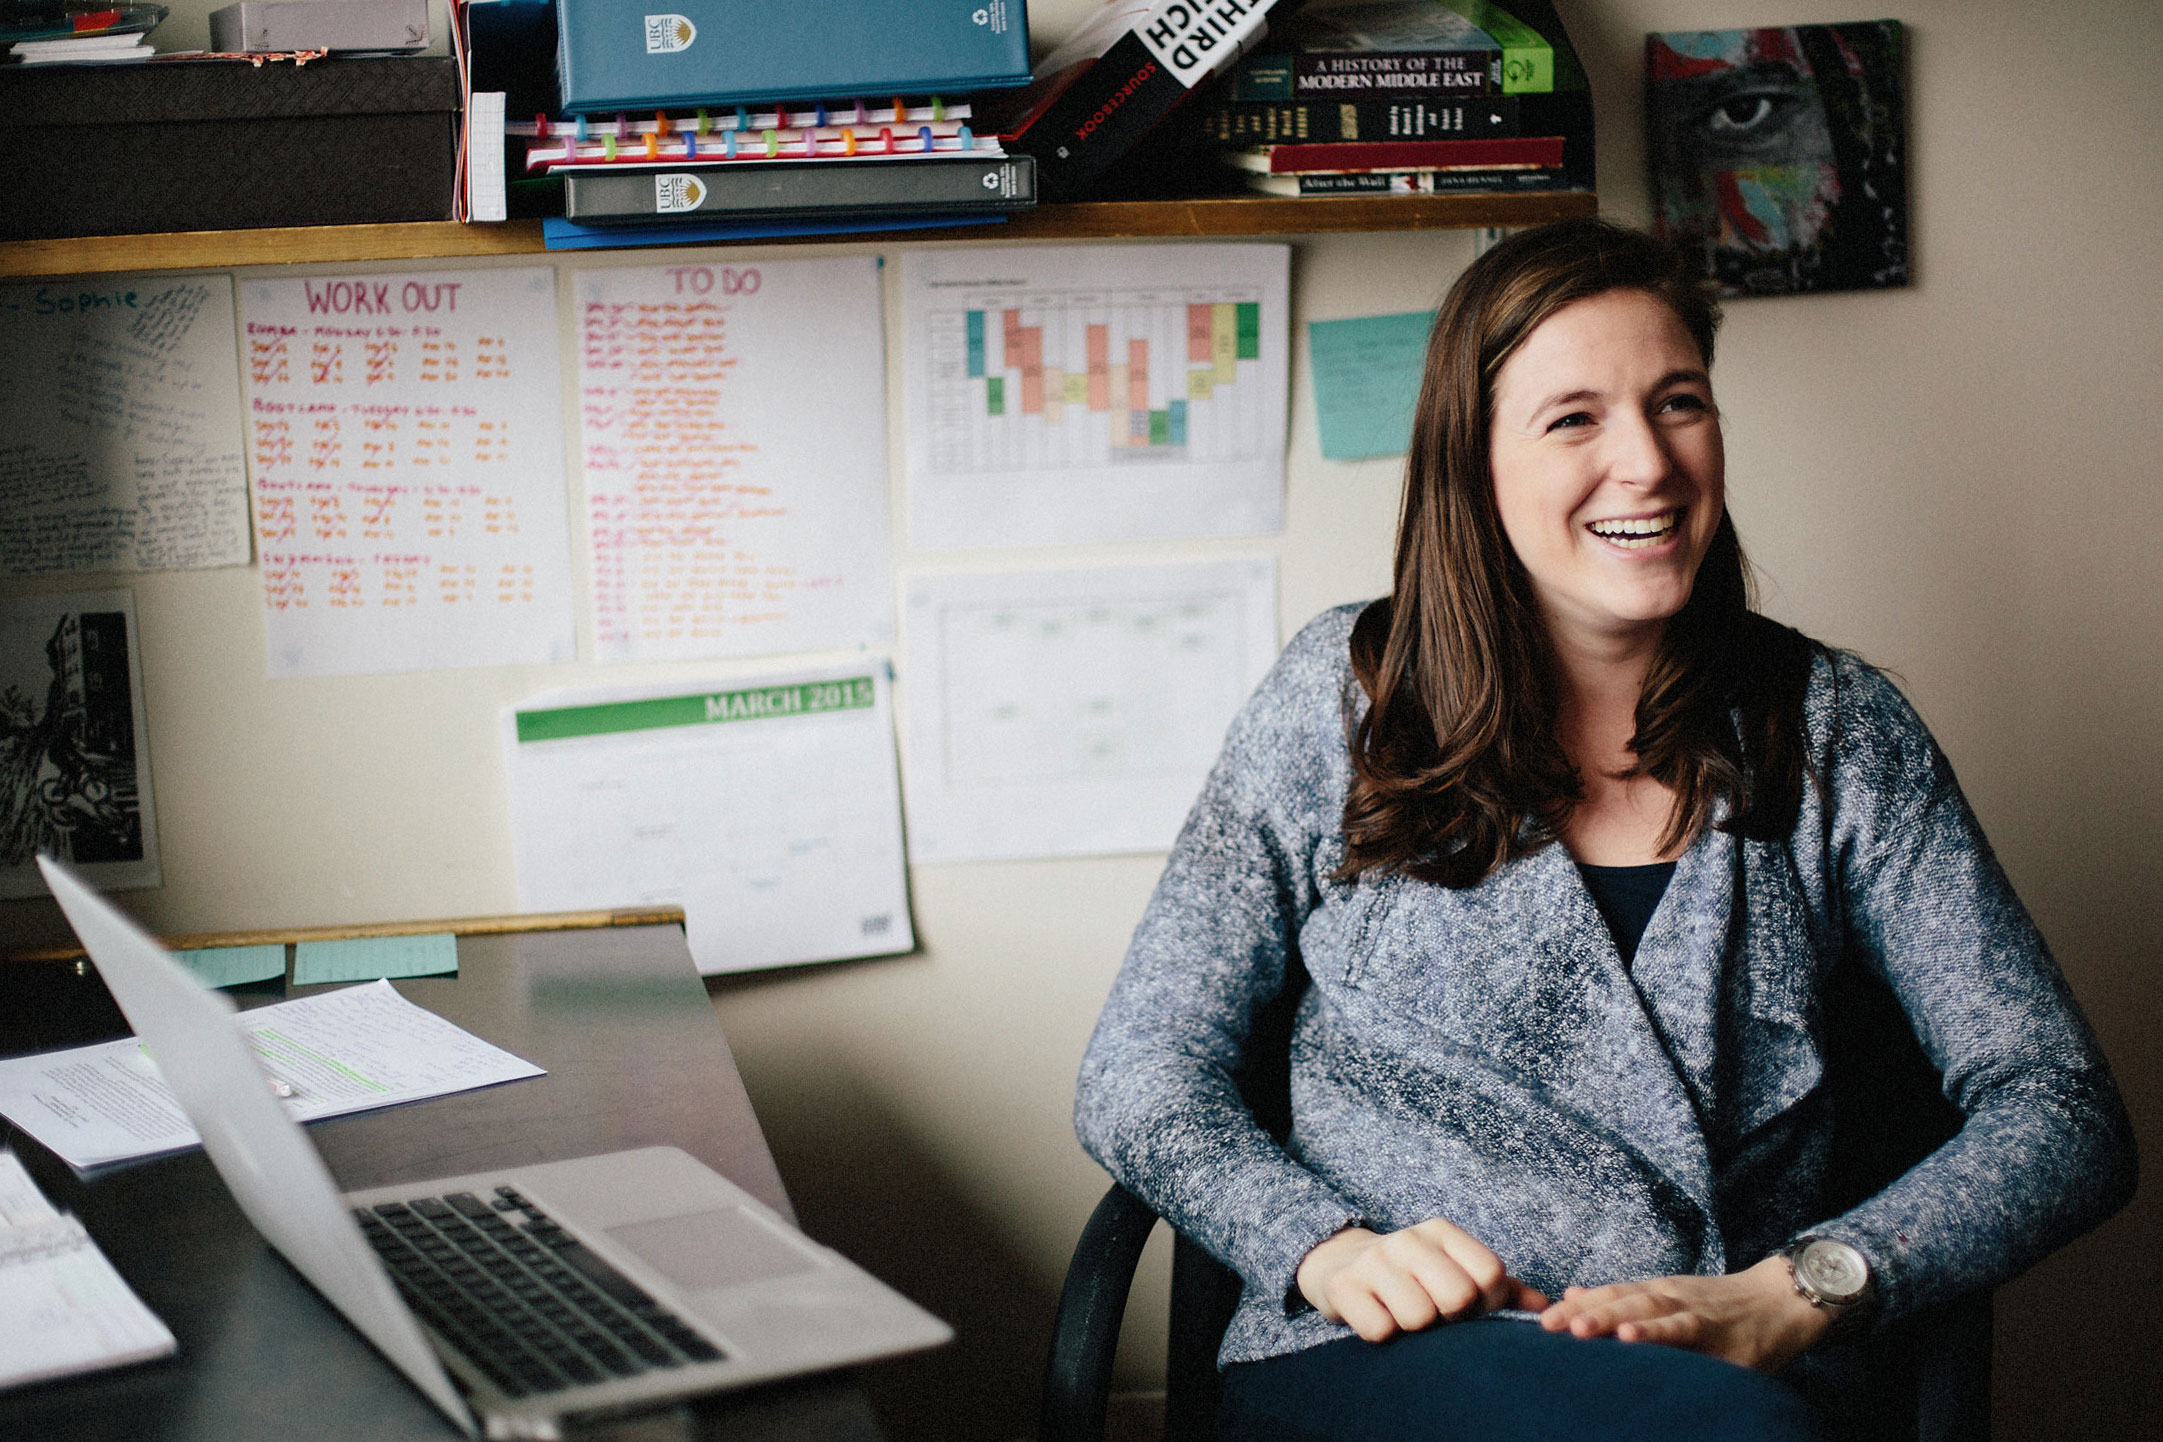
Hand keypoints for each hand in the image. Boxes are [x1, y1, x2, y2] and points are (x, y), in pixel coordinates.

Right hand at [1296, 1219, 1549, 1342]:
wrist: (1338, 1264)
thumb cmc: (1411, 1274)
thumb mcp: (1452, 1268)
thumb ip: (1501, 1288)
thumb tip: (1546, 1308)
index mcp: (1442, 1232)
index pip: (1490, 1274)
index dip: (1487, 1304)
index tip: (1469, 1309)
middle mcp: (1409, 1239)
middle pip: (1458, 1296)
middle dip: (1450, 1318)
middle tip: (1435, 1316)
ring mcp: (1374, 1261)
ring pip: (1418, 1317)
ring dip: (1414, 1330)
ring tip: (1403, 1317)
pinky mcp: (1344, 1286)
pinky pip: (1380, 1330)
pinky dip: (1383, 1335)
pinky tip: (1378, 1319)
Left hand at [1535, 1255, 1833, 1370]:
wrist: (1783, 1300)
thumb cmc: (1722, 1305)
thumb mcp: (1671, 1298)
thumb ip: (1625, 1300)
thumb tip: (1573, 1296)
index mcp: (1656, 1292)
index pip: (1608, 1295)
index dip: (1572, 1306)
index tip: (1537, 1320)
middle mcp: (1669, 1296)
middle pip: (1618, 1300)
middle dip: (1580, 1313)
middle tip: (1544, 1326)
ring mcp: (1693, 1312)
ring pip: (1645, 1310)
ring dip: (1610, 1319)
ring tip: (1577, 1329)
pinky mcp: (1718, 1334)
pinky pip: (1683, 1331)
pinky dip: (1656, 1332)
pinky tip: (1632, 1337)